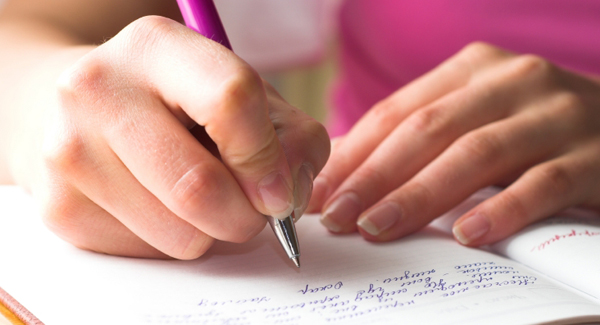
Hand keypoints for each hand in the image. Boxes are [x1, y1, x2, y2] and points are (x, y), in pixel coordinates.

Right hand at [10, 16, 329, 258]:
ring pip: (179, 235)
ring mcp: (69, 151)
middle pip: (198, 186)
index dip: (267, 159)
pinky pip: (148, 254)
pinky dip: (173, 241)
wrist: (84, 109)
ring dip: (210, 232)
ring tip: (198, 198)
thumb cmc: (179, 103)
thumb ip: (290, 138)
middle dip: (245, 217)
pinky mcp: (59, 206)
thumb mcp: (245, 97)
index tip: (278, 189)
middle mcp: (99, 90)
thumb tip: (287, 198)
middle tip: (251, 210)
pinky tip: (160, 206)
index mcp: (157, 47)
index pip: (230, 102)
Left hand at [308, 42, 599, 245]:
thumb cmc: (530, 129)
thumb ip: (419, 137)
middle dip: (375, 176)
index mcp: (472, 69)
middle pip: (428, 130)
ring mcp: (554, 115)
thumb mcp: (473, 117)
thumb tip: (345, 171)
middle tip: (338, 216)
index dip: (354, 153)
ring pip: (476, 154)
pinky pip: (542, 183)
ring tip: (379, 228)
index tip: (319, 192)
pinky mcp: (594, 156)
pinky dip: (502, 210)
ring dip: (420, 195)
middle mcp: (511, 81)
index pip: (397, 111)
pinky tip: (467, 235)